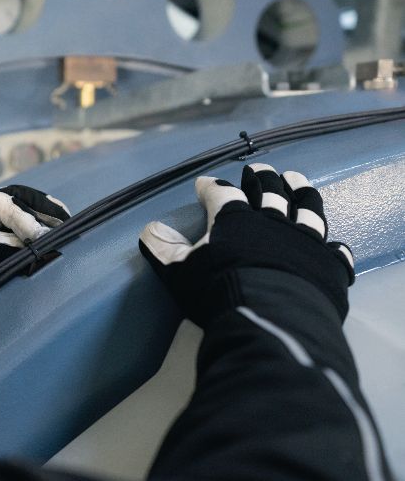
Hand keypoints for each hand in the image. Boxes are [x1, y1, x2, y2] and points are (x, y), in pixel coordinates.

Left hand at [0, 185, 70, 293]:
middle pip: (20, 204)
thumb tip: (32, 248)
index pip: (13, 206)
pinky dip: (24, 244)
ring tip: (60, 234)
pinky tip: (36, 252)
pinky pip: (8, 242)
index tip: (48, 236)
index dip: (32, 220)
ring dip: (38, 226)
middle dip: (45, 211)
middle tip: (69, 221)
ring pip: (16, 222)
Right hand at [138, 164, 354, 326]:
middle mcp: (271, 221)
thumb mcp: (179, 270)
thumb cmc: (217, 290)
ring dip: (301, 192)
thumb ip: (163, 248)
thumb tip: (151, 227)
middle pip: (268, 191)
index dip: (211, 188)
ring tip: (297, 180)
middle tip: (257, 169)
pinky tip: (333, 243)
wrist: (270, 315)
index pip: (221, 194)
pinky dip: (332, 246)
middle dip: (261, 177)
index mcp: (234, 219)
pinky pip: (334, 251)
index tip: (204, 184)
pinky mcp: (327, 265)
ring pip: (306, 208)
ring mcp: (303, 241)